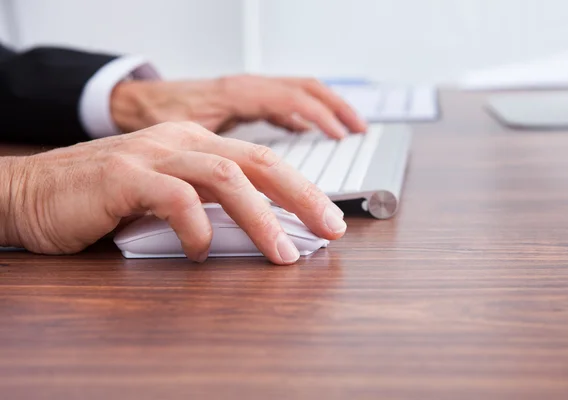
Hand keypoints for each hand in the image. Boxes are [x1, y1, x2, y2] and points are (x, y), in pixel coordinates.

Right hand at [0, 122, 346, 263]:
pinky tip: (201, 251)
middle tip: (330, 229)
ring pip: (225, 178)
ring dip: (261, 219)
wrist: (32, 192)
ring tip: (281, 254)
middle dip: (302, 197)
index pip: (263, 161)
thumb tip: (262, 232)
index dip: (302, 189)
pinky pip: (173, 198)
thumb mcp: (167, 197)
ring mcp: (151, 155)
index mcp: (195, 144)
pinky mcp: (123, 176)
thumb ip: (209, 206)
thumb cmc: (104, 200)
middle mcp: (180, 142)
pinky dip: (196, 227)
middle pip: (258, 162)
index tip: (329, 219)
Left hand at [110, 75, 366, 138]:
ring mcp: (246, 89)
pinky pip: (283, 99)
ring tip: (349, 128)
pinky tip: (310, 130)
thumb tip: (242, 195)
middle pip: (304, 90)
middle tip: (358, 132)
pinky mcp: (244, 99)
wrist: (134, 100)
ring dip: (326, 107)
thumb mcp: (184, 139)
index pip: (293, 100)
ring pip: (297, 90)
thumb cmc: (154, 117)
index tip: (342, 139)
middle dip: (336, 110)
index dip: (322, 119)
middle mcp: (246, 86)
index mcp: (237, 93)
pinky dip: (304, 113)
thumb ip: (216, 163)